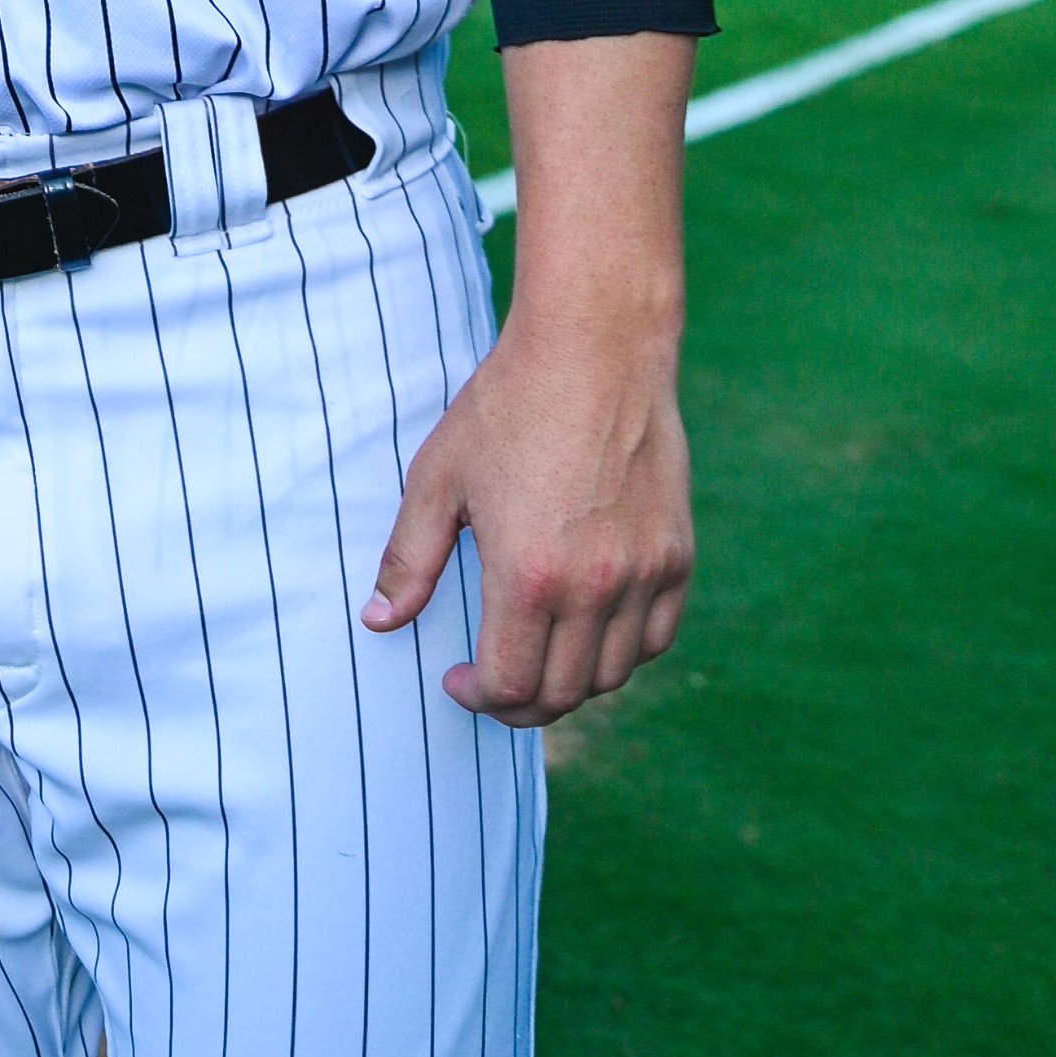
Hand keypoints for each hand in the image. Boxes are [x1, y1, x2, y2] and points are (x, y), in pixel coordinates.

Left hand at [362, 311, 692, 726]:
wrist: (594, 352)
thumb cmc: (507, 407)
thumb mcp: (438, 478)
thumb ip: (409, 559)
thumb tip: (378, 622)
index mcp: (528, 574)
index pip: (508, 683)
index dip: (477, 696)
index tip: (457, 679)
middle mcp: (595, 588)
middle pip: (562, 693)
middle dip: (518, 703)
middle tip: (491, 683)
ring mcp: (644, 575)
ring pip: (612, 675)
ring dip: (570, 683)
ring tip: (535, 657)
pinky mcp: (677, 557)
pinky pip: (655, 639)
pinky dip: (621, 652)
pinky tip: (586, 631)